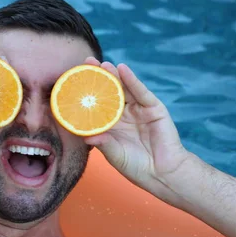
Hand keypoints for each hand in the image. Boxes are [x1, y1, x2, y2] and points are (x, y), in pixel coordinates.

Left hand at [84, 60, 189, 198]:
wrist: (163, 174)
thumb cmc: (137, 167)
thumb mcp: (115, 155)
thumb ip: (103, 144)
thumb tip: (86, 136)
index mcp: (111, 124)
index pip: (96, 104)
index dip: (86, 92)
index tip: (72, 81)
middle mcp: (123, 114)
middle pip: (108, 92)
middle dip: (98, 77)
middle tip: (85, 62)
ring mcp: (138, 110)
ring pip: (123, 88)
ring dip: (113, 74)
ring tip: (101, 63)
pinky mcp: (153, 108)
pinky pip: (141, 92)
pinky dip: (132, 80)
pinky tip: (122, 69)